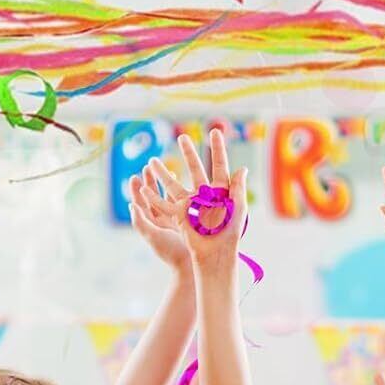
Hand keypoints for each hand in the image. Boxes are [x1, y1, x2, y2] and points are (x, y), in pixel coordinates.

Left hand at [128, 172, 190, 276]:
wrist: (189, 264)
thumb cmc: (170, 252)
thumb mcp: (152, 237)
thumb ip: (141, 222)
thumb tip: (131, 205)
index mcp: (149, 224)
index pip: (140, 203)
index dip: (136, 189)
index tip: (135, 176)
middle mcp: (160, 220)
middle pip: (151, 196)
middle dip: (150, 181)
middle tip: (149, 166)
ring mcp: (172, 219)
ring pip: (166, 197)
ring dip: (165, 183)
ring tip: (166, 169)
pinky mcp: (185, 219)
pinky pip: (180, 201)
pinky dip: (179, 191)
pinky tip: (182, 181)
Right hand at [144, 128, 250, 275]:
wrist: (217, 253)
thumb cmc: (230, 233)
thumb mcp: (238, 207)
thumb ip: (238, 187)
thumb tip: (241, 168)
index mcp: (221, 191)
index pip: (219, 164)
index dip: (217, 148)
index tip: (215, 132)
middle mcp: (204, 195)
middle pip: (195, 169)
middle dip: (189, 153)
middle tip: (182, 137)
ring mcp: (190, 205)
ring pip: (173, 185)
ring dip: (162, 173)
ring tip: (151, 161)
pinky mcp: (179, 216)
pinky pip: (163, 205)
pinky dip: (152, 197)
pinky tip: (143, 188)